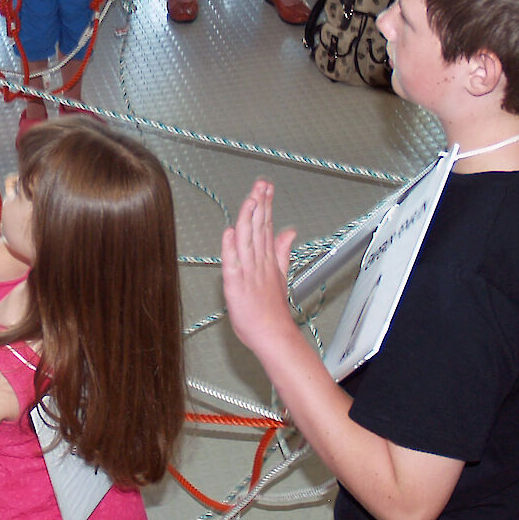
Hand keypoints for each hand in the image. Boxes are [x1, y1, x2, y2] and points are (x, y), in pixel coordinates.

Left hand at [221, 180, 299, 356]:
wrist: (272, 335)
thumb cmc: (272, 311)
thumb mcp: (280, 275)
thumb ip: (282, 251)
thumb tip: (289, 231)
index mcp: (267, 259)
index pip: (266, 225)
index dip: (266, 205)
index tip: (266, 187)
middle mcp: (258, 262)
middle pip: (258, 228)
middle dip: (260, 204)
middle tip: (262, 184)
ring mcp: (248, 272)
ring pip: (247, 240)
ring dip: (248, 218)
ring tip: (251, 199)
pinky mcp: (235, 285)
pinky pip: (232, 263)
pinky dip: (230, 248)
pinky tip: (229, 232)